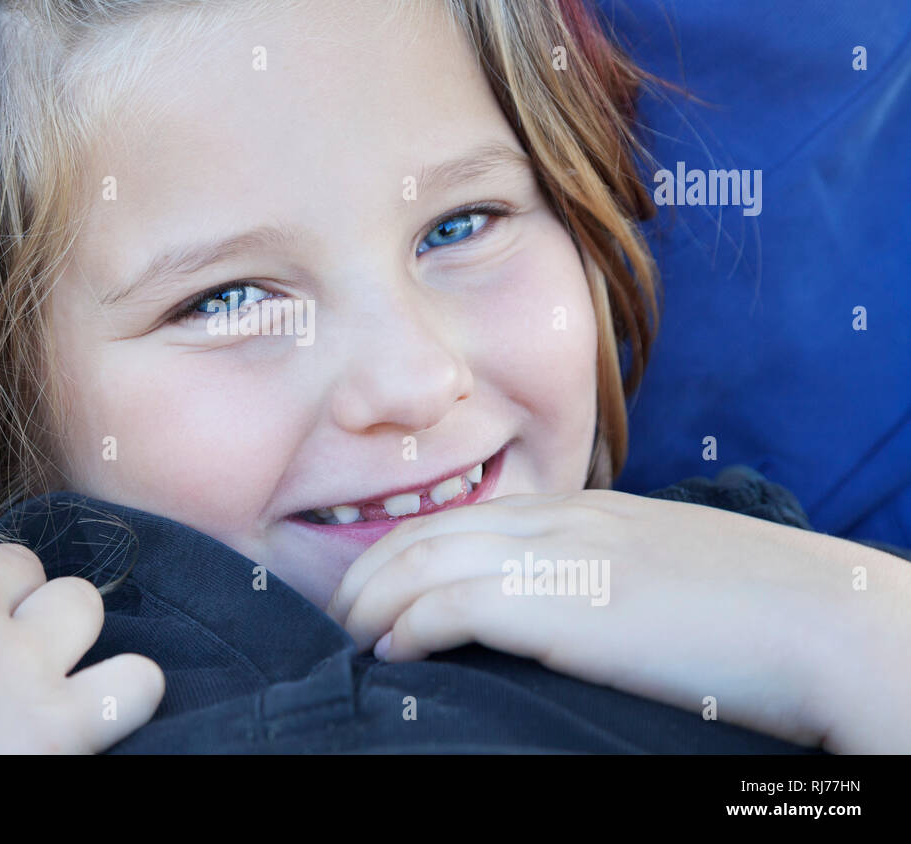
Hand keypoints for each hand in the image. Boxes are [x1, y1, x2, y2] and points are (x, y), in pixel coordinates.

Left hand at [325, 490, 910, 751]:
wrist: (824, 621)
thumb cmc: (758, 611)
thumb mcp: (668, 573)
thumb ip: (609, 574)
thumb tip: (572, 609)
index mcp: (586, 511)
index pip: (465, 516)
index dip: (408, 548)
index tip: (380, 587)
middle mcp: (561, 522)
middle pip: (427, 530)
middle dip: (369, 570)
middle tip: (342, 613)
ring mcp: (559, 557)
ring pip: (423, 561)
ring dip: (372, 601)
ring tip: (349, 637)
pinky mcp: (561, 605)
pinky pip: (450, 605)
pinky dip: (406, 627)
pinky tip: (391, 654)